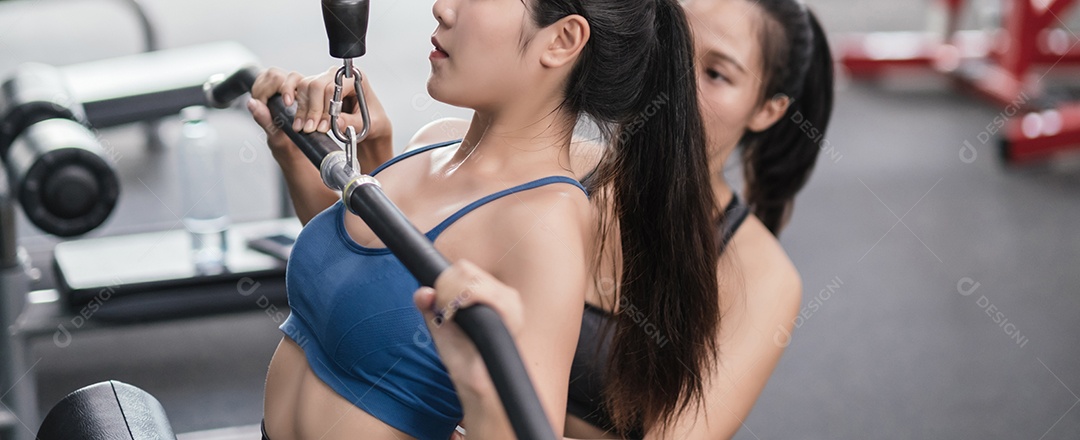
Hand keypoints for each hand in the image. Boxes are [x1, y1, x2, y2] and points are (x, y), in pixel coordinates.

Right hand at [247, 66, 391, 161]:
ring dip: (302, 109)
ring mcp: (324, 80)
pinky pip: (297, 85)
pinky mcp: (314, 88)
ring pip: (305, 86)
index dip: (326, 107)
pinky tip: (290, 107)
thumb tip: (334, 122)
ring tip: (304, 128)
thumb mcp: (369, 125)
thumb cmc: (373, 124)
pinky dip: (292, 96)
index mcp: (356, 79)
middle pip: (316, 84)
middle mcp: (338, 76)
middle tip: (311, 129)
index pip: (334, 86)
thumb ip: (352, 123)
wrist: (369, 127)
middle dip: (312, 109)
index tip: (323, 126)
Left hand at [413, 260, 525, 398]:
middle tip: (444, 312)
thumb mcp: (439, 326)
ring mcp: (510, 302)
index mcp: (490, 293)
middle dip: (445, 289)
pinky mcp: (512, 312)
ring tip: (451, 316)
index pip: (463, 268)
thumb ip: (429, 306)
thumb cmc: (462, 355)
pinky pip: (485, 291)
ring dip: (453, 295)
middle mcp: (504, 294)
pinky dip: (465, 299)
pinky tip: (458, 316)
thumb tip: (423, 292)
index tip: (439, 304)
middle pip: (466, 269)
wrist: (476, 381)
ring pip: (473, 278)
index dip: (444, 282)